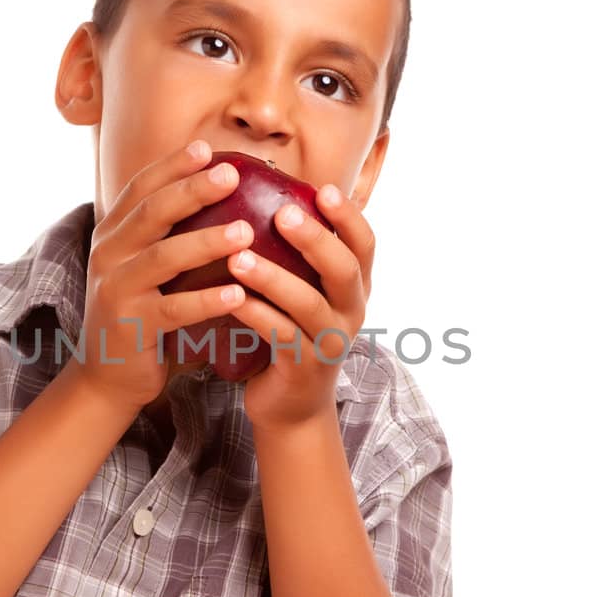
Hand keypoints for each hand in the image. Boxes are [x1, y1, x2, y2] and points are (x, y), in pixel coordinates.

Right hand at [74, 140, 256, 411]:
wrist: (107, 375)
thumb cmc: (141, 312)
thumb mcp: (145, 266)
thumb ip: (168, 234)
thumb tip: (218, 193)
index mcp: (113, 233)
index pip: (141, 188)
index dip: (172, 165)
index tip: (208, 147)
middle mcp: (108, 255)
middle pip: (151, 213)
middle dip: (192, 190)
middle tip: (232, 174)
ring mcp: (116, 290)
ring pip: (162, 258)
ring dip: (205, 242)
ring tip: (245, 230)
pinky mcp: (130, 326)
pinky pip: (172, 310)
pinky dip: (205, 300)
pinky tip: (237, 293)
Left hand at [224, 183, 373, 430]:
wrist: (290, 407)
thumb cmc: (291, 334)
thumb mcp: (304, 293)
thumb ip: (298, 256)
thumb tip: (266, 194)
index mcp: (354, 288)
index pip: (365, 245)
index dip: (349, 217)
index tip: (323, 189)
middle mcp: (351, 313)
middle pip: (344, 270)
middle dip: (315, 239)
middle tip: (282, 214)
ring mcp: (330, 343)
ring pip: (309, 304)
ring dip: (274, 278)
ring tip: (239, 256)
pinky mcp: (304, 369)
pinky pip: (281, 336)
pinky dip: (255, 314)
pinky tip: (230, 297)